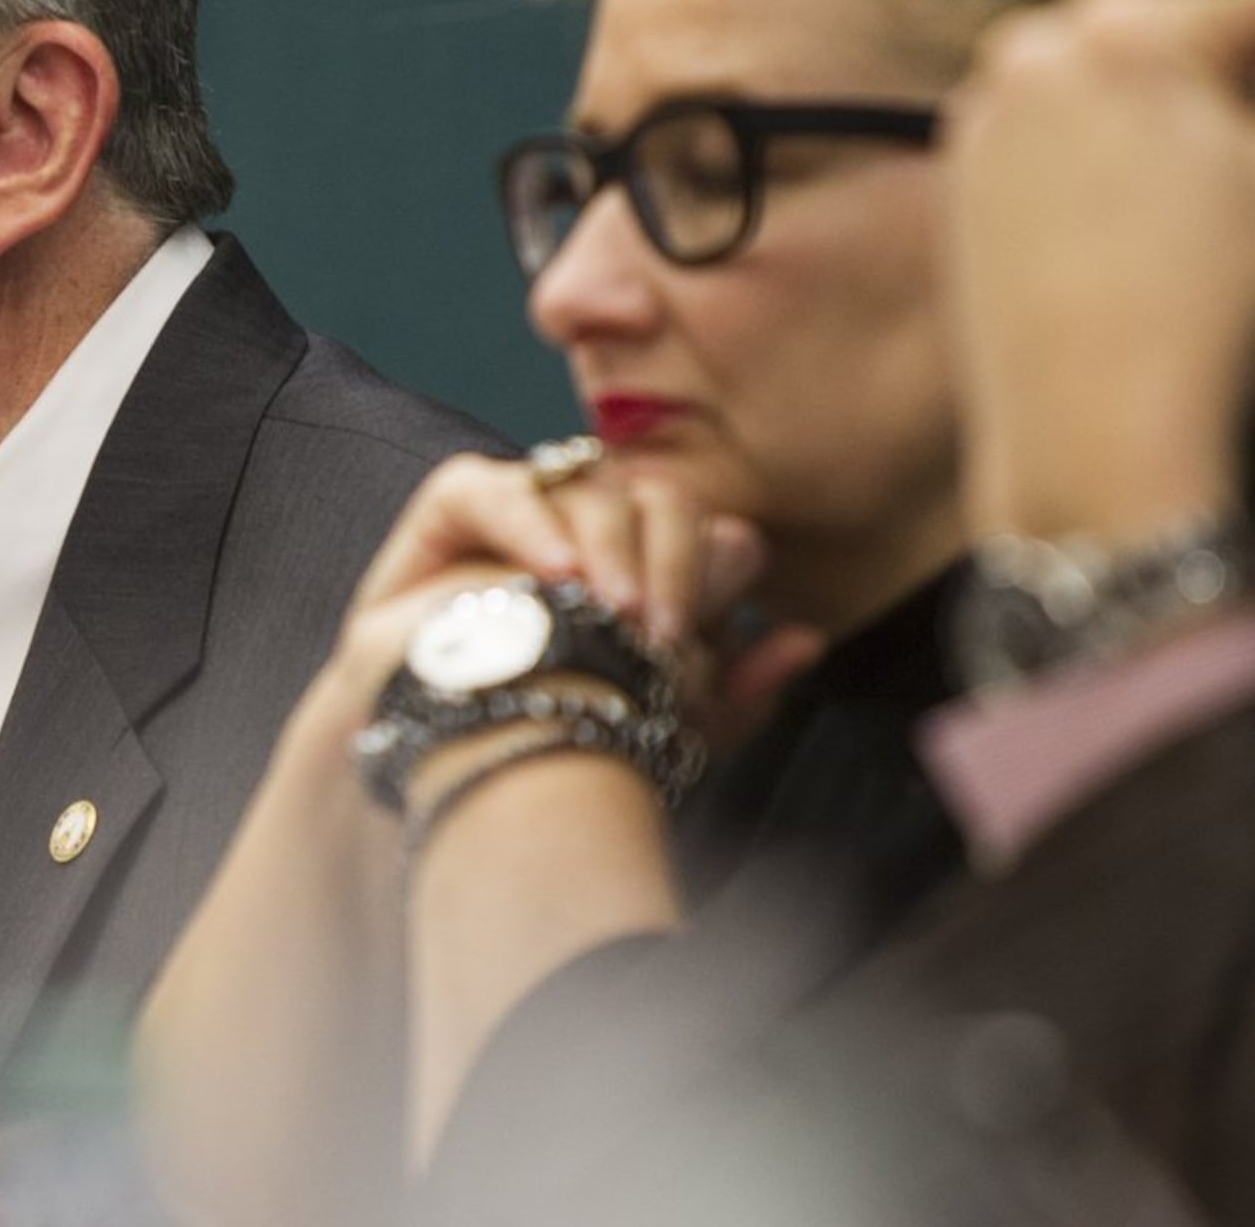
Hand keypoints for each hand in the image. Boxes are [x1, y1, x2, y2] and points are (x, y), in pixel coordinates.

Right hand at [334, 450, 820, 745]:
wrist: (453, 767)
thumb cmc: (558, 748)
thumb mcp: (660, 729)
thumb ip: (732, 689)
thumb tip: (803, 637)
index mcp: (647, 570)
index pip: (695, 527)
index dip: (705, 560)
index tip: (691, 630)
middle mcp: (590, 533)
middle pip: (647, 497)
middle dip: (663, 557)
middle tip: (654, 627)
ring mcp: (524, 515)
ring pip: (581, 486)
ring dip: (605, 542)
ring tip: (608, 609)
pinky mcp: (451, 512)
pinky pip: (485, 486)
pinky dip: (526, 519)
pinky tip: (553, 573)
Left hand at [945, 0, 1254, 548]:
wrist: (1091, 434)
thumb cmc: (1216, 308)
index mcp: (1128, 27)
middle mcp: (1036, 46)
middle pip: (1177, 25)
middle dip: (1235, 76)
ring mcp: (986, 110)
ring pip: (1110, 77)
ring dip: (1164, 112)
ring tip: (1208, 205)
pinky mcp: (959, 172)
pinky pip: (1052, 129)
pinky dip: (1099, 153)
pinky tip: (1139, 227)